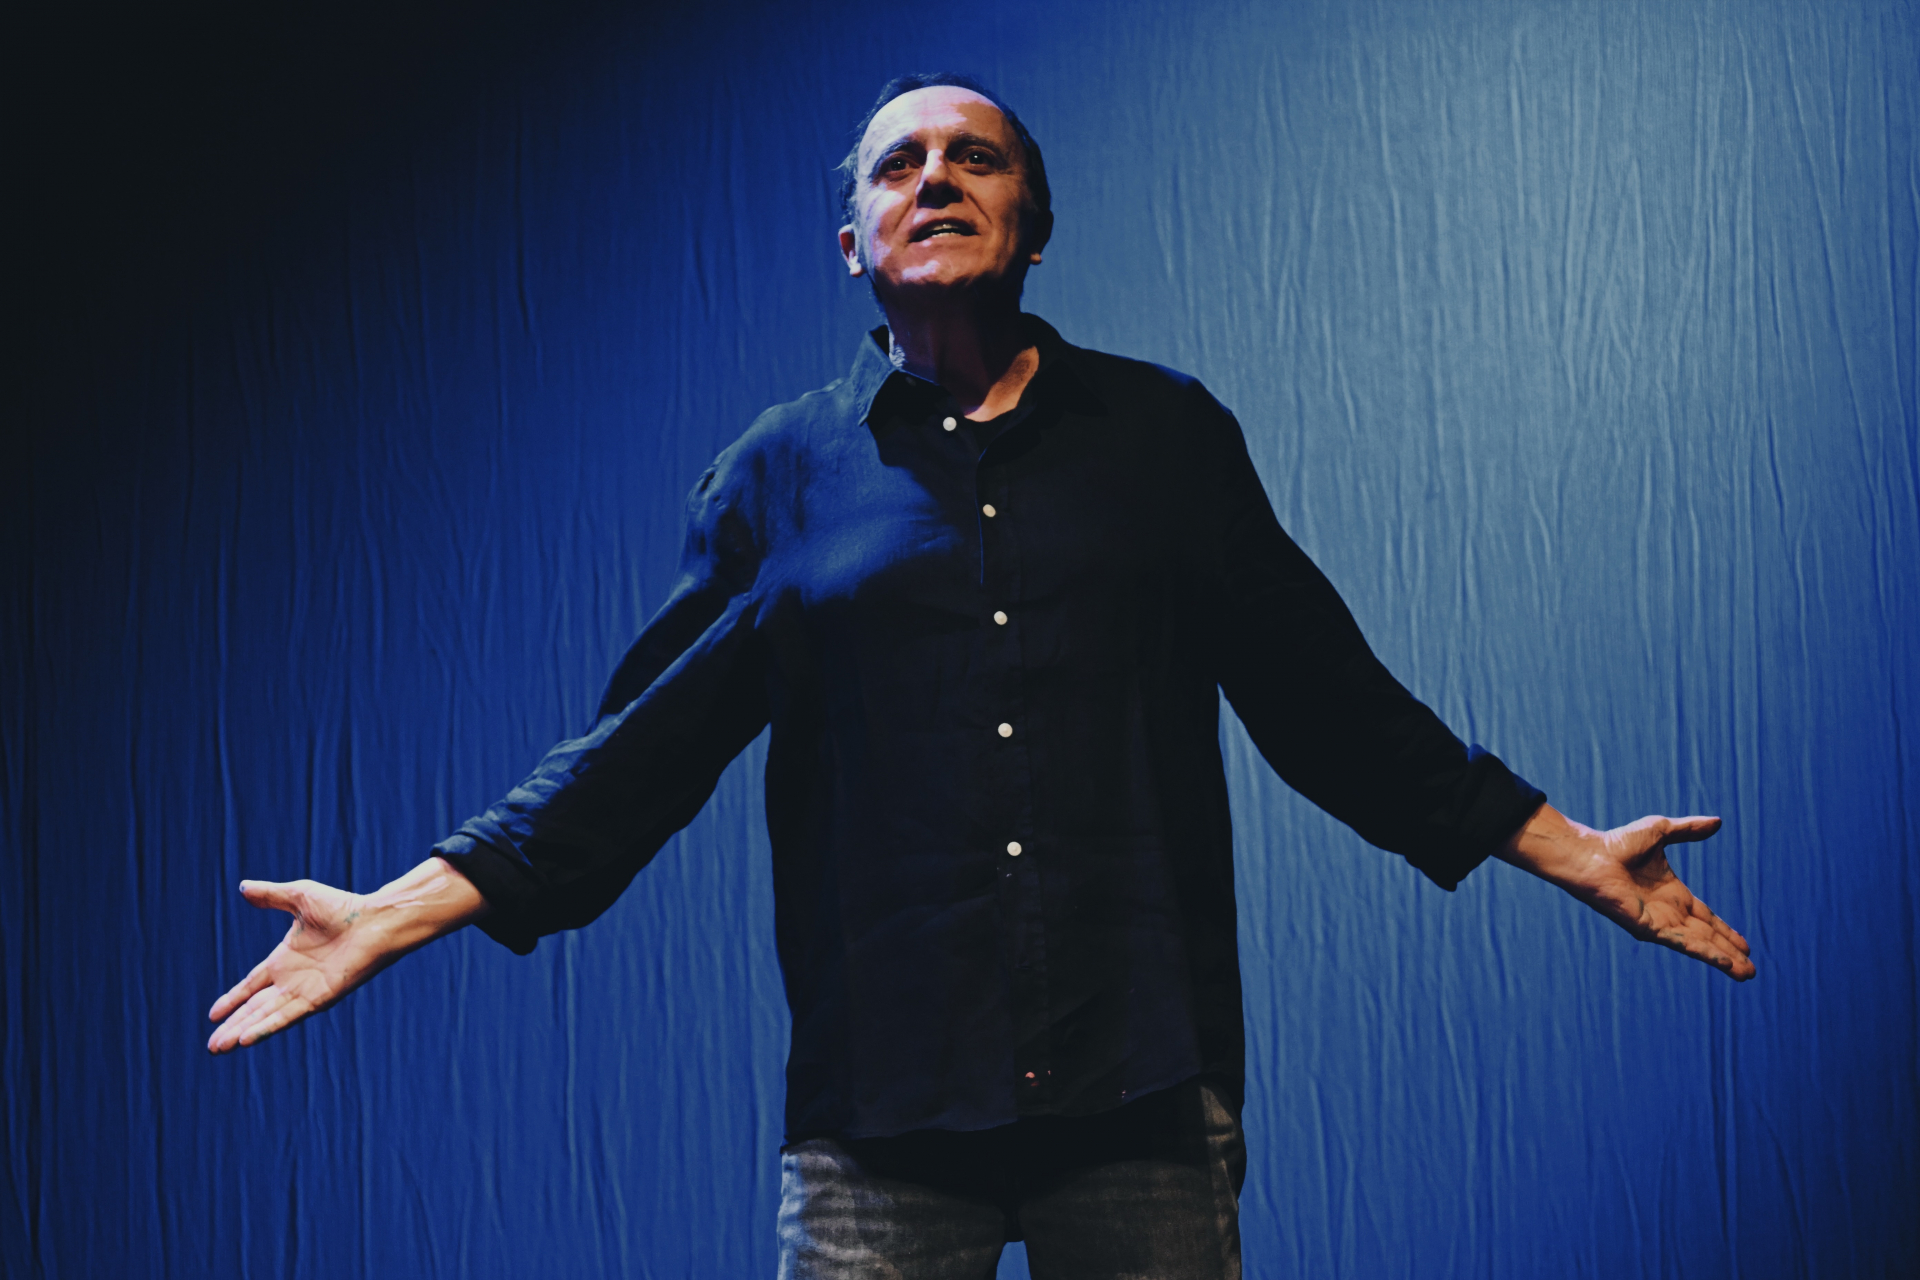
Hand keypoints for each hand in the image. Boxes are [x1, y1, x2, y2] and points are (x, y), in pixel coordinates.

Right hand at [207, 857, 487, 1052]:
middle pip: (255, 1008)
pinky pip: (286, 1016)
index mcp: (285, 959)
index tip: (213, 1015)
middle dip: (232, 1025)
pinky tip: (245, 1040)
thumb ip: (270, 896)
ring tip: (219, 1048)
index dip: (233, 1000)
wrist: (374, 921)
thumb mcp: (299, 897)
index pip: (251, 985)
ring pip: (266, 1016)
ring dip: (242, 1031)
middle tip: (211, 1046)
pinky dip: (266, 1027)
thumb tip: (243, 887)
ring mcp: (305, 991)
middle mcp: (292, 979)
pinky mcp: (319, 998)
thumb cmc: (344, 908)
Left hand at [1496, 806, 1755, 980]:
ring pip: (1699, 944)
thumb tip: (1718, 821)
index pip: (1706, 918)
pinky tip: (1723, 963)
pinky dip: (1704, 952)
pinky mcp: (1649, 928)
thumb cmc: (1618, 843)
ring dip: (1723, 959)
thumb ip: (1689, 829)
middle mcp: (1668, 911)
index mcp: (1673, 893)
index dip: (1726, 931)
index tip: (1745, 946)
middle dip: (1730, 952)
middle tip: (1751, 970)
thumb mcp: (1661, 831)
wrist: (1591, 855)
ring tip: (1747, 975)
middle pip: (1707, 936)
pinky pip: (1682, 943)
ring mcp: (1659, 922)